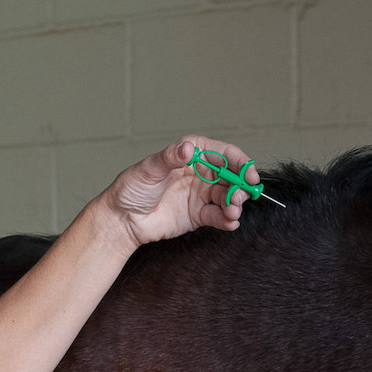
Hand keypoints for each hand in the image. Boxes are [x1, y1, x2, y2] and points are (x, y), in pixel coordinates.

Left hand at [98, 138, 259, 247]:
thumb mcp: (149, 169)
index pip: (223, 154)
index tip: (248, 174)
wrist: (123, 219)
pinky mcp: (198, 215)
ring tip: (232, 212)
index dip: (240, 162)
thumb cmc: (131, 189)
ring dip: (234, 204)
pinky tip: (229, 223)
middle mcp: (200, 173)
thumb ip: (170, 158)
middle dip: (240, 186)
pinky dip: (227, 220)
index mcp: (191, 154)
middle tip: (239, 198)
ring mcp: (200, 195)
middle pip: (231, 176)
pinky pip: (218, 216)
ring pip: (227, 197)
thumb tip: (187, 148)